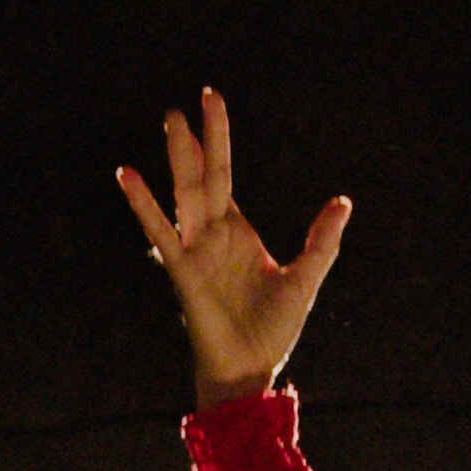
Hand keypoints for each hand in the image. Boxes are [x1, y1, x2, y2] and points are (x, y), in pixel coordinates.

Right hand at [114, 86, 345, 403]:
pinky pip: (162, 231)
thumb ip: (321, 240)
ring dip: (179, 156)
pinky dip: (143, 204)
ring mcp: (195, 250)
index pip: (222, 174)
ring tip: (172, 119)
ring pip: (186, 192)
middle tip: (192, 100)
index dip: (217, 138)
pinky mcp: (184, 271)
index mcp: (235, 231)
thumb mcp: (305, 277)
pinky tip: (127, 175)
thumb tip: (342, 201)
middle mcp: (211, 234)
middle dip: (198, 138)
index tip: (211, 101)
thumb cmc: (271, 330)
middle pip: (204, 174)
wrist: (251, 370)